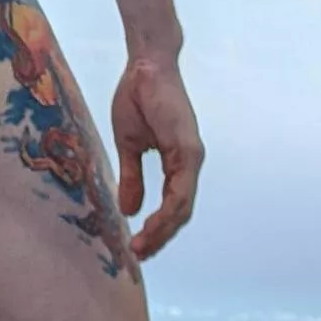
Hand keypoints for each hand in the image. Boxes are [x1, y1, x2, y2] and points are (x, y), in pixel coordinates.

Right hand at [112, 54, 204, 263]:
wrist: (144, 64)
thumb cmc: (137, 97)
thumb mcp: (130, 144)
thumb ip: (133, 178)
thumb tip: (129, 211)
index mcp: (178, 163)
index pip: (172, 207)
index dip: (157, 229)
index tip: (139, 247)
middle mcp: (189, 163)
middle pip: (180, 214)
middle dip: (160, 238)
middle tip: (140, 256)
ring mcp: (191, 157)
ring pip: (182, 207)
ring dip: (162, 231)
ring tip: (142, 248)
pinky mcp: (187, 149)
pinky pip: (180, 190)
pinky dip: (167, 211)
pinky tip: (152, 225)